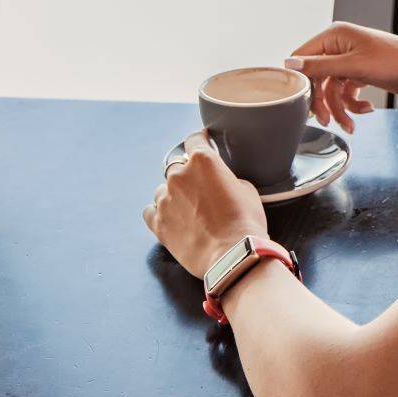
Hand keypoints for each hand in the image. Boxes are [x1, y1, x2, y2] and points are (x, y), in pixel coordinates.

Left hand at [144, 131, 269, 278]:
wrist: (233, 256)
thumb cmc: (245, 222)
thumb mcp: (246, 189)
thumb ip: (226, 178)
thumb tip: (219, 182)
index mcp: (202, 161)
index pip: (194, 139)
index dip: (199, 140)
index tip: (200, 141)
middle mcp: (178, 175)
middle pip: (177, 165)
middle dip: (188, 174)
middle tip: (200, 189)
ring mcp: (165, 199)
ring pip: (163, 190)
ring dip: (174, 196)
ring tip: (190, 212)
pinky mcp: (158, 223)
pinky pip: (150, 211)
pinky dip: (159, 213)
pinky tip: (171, 219)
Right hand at [285, 22, 397, 131]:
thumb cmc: (394, 60)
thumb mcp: (353, 66)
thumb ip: (319, 66)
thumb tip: (288, 63)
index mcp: (334, 36)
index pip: (302, 58)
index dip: (301, 81)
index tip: (301, 102)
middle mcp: (339, 46)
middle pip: (316, 79)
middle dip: (322, 102)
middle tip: (326, 120)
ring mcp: (350, 60)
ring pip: (331, 90)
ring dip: (339, 109)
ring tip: (350, 124)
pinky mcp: (360, 73)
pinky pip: (346, 93)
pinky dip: (353, 105)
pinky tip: (366, 109)